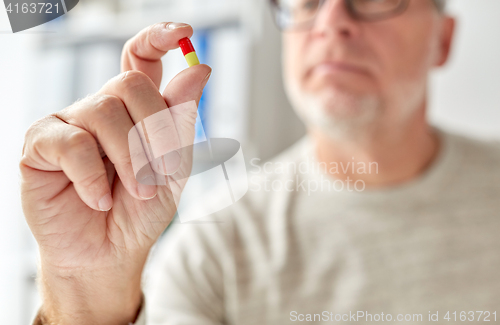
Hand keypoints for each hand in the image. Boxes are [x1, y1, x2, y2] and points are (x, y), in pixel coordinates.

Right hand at [20, 22, 210, 324]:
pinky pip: (72, 144)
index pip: (140, 58)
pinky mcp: (40, 145)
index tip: (183, 32)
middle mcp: (100, 108)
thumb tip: (200, 70)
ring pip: (104, 112)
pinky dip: (94, 177)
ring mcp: (68, 122)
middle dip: (154, 133)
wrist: (110, 251)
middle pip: (129, 85)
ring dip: (131, 160)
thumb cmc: (141, 209)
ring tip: (138, 192)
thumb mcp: (173, 167)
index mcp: (133, 109)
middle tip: (161, 174)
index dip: (158, 38)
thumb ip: (182, 120)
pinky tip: (100, 200)